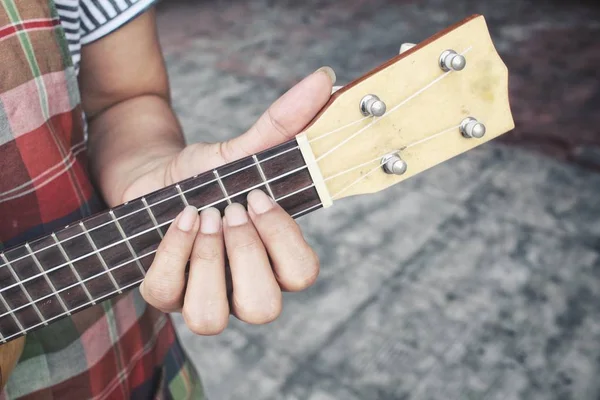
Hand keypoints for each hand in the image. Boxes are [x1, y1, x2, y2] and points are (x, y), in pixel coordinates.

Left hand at [131, 68, 334, 333]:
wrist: (156, 178)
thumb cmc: (208, 175)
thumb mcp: (244, 151)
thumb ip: (284, 124)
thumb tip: (325, 78)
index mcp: (273, 260)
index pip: (301, 275)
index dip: (283, 241)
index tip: (260, 196)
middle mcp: (241, 287)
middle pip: (262, 308)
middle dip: (245, 255)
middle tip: (231, 211)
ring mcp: (200, 295)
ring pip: (209, 318)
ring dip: (208, 262)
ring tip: (204, 216)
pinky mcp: (161, 293)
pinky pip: (164, 294)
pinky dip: (172, 253)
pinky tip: (180, 219)